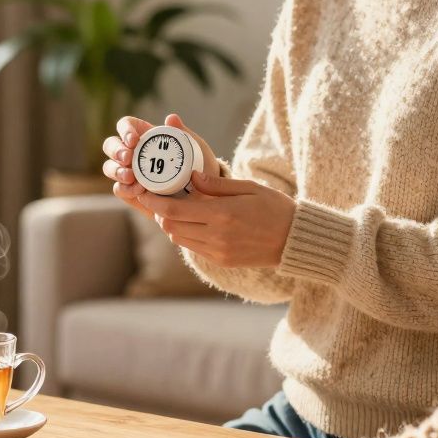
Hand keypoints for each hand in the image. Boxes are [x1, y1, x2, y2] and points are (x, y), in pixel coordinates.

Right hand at [101, 113, 216, 219]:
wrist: (205, 194)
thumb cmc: (199, 165)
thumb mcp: (196, 146)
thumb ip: (183, 132)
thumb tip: (171, 118)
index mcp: (145, 136)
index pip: (125, 125)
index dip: (125, 130)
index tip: (134, 140)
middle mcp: (133, 153)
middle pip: (110, 145)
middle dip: (116, 151)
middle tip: (128, 158)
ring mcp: (129, 173)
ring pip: (110, 167)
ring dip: (116, 170)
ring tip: (131, 177)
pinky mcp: (131, 193)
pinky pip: (119, 189)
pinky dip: (125, 189)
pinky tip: (138, 191)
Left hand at [135, 171, 295, 267]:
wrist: (295, 240)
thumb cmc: (275, 207)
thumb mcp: (249, 187)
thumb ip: (217, 184)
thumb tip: (190, 177)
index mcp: (221, 214)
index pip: (173, 210)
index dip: (152, 202)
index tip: (142, 191)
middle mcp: (216, 236)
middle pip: (170, 226)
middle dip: (158, 212)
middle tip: (156, 197)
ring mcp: (217, 251)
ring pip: (178, 238)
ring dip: (171, 224)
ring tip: (174, 208)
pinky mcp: (221, 260)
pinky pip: (192, 247)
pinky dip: (185, 234)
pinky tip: (192, 222)